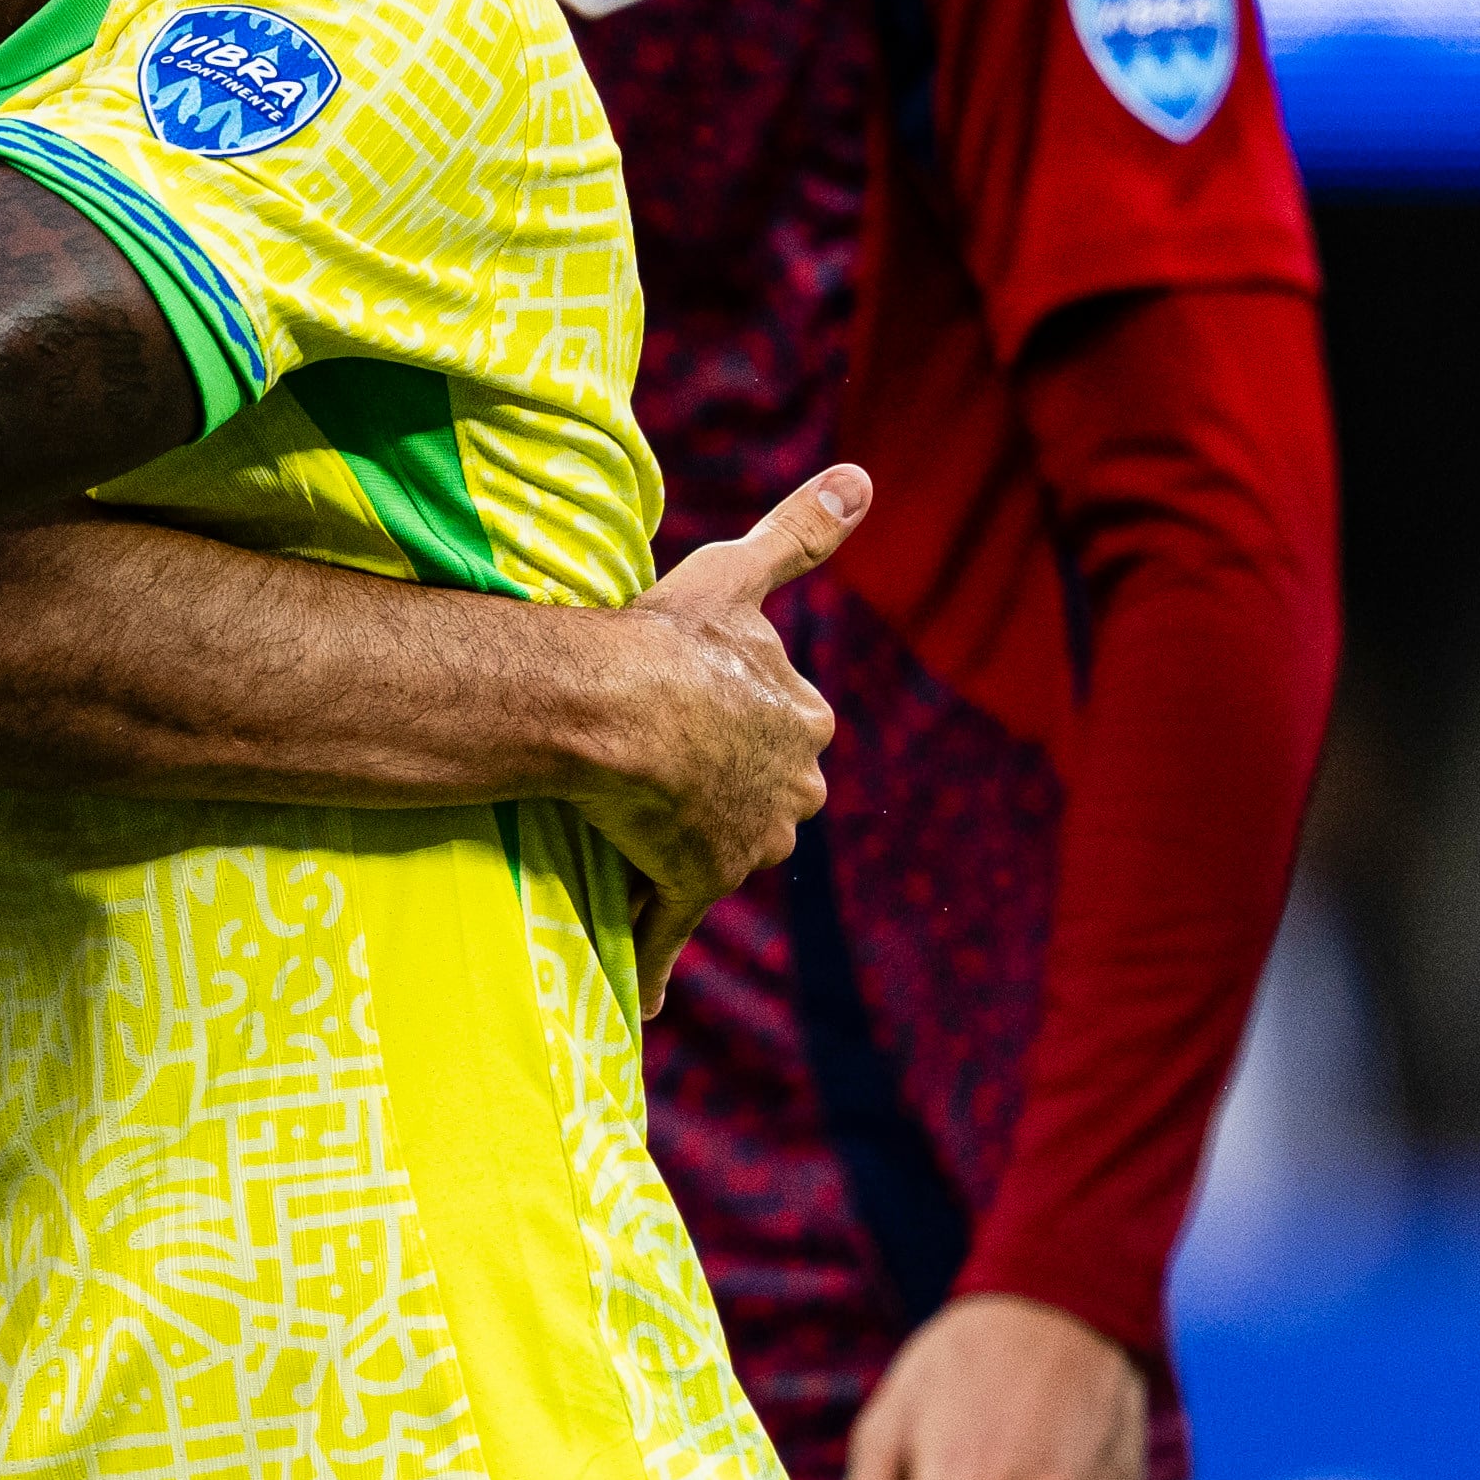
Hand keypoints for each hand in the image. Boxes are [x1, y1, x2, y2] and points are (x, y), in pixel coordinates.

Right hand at [589, 466, 868, 1006]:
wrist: (615, 700)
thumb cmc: (672, 635)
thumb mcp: (738, 570)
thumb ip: (803, 529)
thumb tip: (864, 477)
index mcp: (804, 722)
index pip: (784, 732)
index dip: (735, 723)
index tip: (694, 712)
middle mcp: (790, 792)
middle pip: (761, 802)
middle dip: (718, 795)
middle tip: (655, 768)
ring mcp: (744, 846)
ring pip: (718, 859)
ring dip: (682, 861)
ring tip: (628, 840)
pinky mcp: (691, 886)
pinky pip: (670, 936)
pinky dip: (659, 970)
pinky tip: (648, 1002)